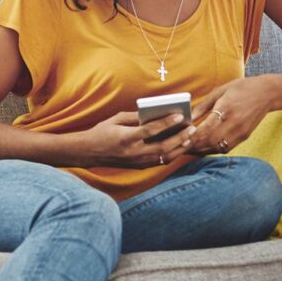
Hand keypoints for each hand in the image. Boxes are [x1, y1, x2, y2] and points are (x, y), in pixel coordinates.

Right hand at [72, 111, 196, 168]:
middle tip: (191, 127)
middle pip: (162, 146)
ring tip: (190, 137)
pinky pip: (160, 161)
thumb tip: (155, 113)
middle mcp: (133, 153)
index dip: (166, 123)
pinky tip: (180, 146)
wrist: (90, 152)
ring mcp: (137, 162)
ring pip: (164, 157)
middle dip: (179, 137)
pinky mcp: (139, 167)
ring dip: (180, 147)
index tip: (179, 115)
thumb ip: (135, 117)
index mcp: (126, 139)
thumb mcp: (116, 119)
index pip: (150, 131)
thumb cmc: (102, 132)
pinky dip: (172, 154)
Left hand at [189, 76, 281, 154]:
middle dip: (194, 146)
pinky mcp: (244, 137)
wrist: (267, 93)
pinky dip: (212, 149)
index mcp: (226, 108)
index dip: (193, 136)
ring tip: (188, 149)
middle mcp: (234, 123)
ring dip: (202, 150)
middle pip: (210, 141)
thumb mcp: (220, 91)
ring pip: (217, 147)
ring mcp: (240, 132)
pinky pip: (225, 148)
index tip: (181, 138)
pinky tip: (202, 147)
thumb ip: (203, 105)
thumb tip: (189, 117)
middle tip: (180, 146)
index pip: (206, 128)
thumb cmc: (241, 88)